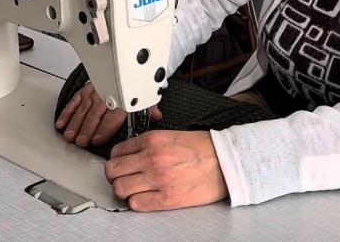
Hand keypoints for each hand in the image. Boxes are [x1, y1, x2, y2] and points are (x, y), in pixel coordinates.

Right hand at [55, 82, 161, 147]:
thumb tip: (157, 116)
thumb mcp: (146, 94)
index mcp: (122, 98)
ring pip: (83, 108)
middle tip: (80, 141)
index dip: (103, 129)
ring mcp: (95, 90)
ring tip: (69, 135)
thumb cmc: (136, 83)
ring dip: (75, 123)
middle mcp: (107, 94)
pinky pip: (75, 100)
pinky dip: (67, 111)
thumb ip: (149, 107)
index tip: (96, 139)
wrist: (129, 63)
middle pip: (95, 114)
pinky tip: (62, 123)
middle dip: (86, 129)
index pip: (112, 116)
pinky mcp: (86, 88)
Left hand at [105, 130, 228, 211]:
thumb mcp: (172, 135)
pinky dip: (137, 202)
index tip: (121, 165)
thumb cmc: (204, 149)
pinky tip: (145, 198)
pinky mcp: (166, 198)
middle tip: (122, 178)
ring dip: (124, 190)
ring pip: (120, 188)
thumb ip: (150, 144)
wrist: (226, 162)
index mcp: (153, 140)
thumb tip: (132, 155)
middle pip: (113, 170)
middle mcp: (152, 158)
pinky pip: (136, 204)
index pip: (117, 151)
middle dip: (114, 175)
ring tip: (134, 190)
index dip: (117, 160)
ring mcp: (158, 179)